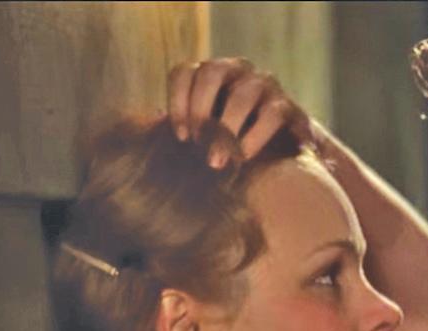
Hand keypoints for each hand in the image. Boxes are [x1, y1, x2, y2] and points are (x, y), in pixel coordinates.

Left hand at [167, 57, 318, 167]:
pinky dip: (254, 137)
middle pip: (213, 72)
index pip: (185, 72)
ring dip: (226, 130)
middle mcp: (238, 72)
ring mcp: (266, 86)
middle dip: (201, 110)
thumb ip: (179, 129)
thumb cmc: (231, 146)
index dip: (178, 102)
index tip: (180, 137)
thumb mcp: (201, 136)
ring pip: (243, 94)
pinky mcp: (289, 107)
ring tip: (217, 162)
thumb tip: (138, 129)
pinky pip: (271, 114)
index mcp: (211, 77)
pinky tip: (244, 158)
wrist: (283, 160)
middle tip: (197, 145)